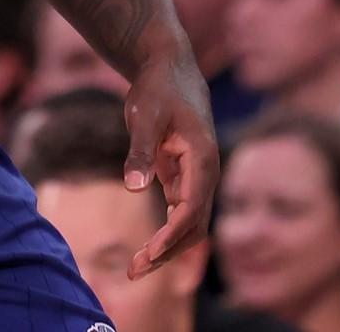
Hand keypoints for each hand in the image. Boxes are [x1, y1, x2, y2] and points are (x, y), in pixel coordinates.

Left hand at [122, 56, 218, 279]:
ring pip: (189, 224)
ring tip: (135, 268)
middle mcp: (206, 173)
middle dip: (167, 252)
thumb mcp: (144, 115)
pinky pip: (180, 215)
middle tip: (134, 271)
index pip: (192, 208)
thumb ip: (139, 151)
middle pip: (194, 226)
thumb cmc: (157, 89)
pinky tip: (145, 251)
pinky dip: (166, 235)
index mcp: (203, 159)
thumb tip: (133, 188)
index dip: (171, 235)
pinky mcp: (185, 178)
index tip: (148, 254)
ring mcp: (197, 177)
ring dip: (167, 249)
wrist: (168, 68)